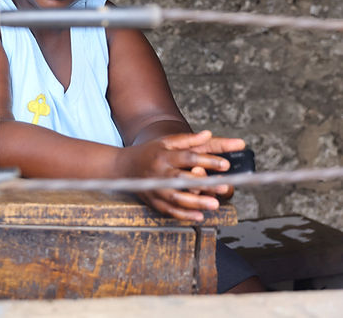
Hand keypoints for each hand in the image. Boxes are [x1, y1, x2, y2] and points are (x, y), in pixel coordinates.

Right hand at [122, 130, 244, 221]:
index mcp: (164, 155)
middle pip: (182, 179)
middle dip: (204, 183)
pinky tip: (199, 216)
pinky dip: (184, 214)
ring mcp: (155, 189)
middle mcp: (159, 172)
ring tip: (214, 204)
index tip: (225, 164)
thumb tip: (208, 134)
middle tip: (223, 186)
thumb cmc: (150, 153)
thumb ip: (188, 140)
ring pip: (176, 197)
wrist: (124, 167)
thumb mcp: (166, 142)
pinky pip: (169, 210)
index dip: (207, 160)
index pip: (188, 157)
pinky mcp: (153, 201)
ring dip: (196, 202)